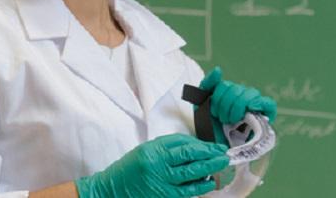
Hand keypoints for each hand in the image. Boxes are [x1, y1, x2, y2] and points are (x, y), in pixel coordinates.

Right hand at [75, 134, 229, 197]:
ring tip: (221, 164)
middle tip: (223, 152)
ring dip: (209, 168)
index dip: (201, 144)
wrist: (111, 190)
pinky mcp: (164, 196)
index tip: (213, 145)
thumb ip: (167, 148)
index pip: (182, 143)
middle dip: (209, 153)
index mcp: (152, 151)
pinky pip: (187, 191)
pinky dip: (200, 186)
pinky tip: (208, 182)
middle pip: (189, 155)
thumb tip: (195, 148)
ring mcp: (161, 182)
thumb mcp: (145, 151)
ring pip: (191, 173)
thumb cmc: (129, 169)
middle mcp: (157, 165)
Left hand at [199, 67, 277, 144]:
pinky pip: (268, 103)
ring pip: (249, 94)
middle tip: (222, 119)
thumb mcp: (201, 105)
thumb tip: (219, 69)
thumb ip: (207, 85)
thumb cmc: (211, 128)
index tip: (213, 112)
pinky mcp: (266, 115)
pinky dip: (259, 106)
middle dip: (224, 106)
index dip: (216, 98)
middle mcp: (243, 96)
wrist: (217, 149)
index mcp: (229, 92)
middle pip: (235, 89)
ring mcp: (255, 105)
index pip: (224, 85)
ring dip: (236, 109)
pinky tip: (248, 113)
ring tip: (231, 121)